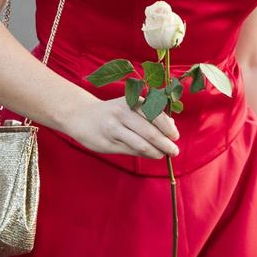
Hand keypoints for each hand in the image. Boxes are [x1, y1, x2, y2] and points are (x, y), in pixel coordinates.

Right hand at [65, 94, 179, 159]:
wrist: (81, 116)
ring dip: (156, 152)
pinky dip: (145, 154)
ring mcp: (114, 128)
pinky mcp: (108, 142)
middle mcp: (122, 113)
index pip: (156, 115)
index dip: (168, 128)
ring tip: (163, 155)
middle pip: (150, 131)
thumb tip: (172, 126)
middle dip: (166, 143)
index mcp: (131, 101)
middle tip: (174, 151)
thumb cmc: (112, 112)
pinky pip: (131, 150)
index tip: (175, 136)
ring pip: (141, 144)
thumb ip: (150, 114)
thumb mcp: (130, 106)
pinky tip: (150, 154)